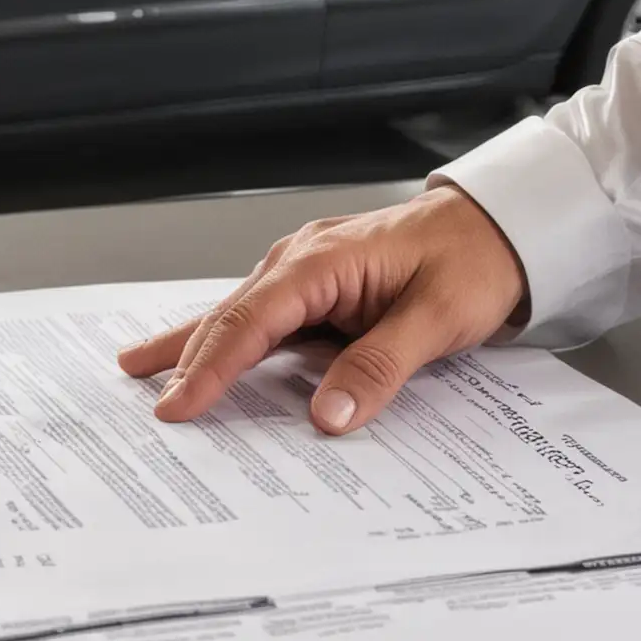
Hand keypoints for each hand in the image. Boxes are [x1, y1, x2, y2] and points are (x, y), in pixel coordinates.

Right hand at [117, 187, 525, 435]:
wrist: (498, 226)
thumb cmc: (472, 259)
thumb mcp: (436, 318)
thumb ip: (380, 366)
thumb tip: (328, 414)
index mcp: (322, 260)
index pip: (252, 320)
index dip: (211, 367)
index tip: (180, 405)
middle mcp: (302, 259)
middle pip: (232, 316)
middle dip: (186, 359)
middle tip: (152, 403)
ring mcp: (307, 270)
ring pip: (239, 314)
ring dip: (195, 344)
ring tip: (142, 367)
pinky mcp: (319, 285)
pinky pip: (265, 317)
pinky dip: (230, 338)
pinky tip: (203, 352)